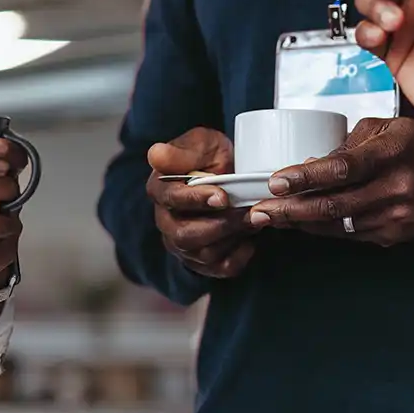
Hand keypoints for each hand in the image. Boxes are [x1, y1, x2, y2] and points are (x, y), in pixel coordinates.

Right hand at [145, 127, 253, 278]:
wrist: (231, 177)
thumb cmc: (213, 158)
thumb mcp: (201, 144)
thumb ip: (181, 151)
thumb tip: (156, 155)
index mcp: (159, 189)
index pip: (169, 199)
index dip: (195, 200)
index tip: (222, 196)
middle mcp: (165, 220)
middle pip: (184, 235)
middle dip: (220, 225)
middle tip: (249, 213)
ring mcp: (181, 244)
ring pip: (204, 253)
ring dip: (234, 238)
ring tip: (257, 220)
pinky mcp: (201, 261)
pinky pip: (220, 268)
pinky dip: (239, 256)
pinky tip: (251, 238)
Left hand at [248, 117, 413, 244]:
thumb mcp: (384, 128)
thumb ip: (346, 143)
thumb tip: (307, 164)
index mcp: (393, 153)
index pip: (343, 168)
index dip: (306, 178)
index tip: (275, 182)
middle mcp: (398, 187)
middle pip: (335, 204)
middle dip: (291, 209)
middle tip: (260, 210)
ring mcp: (399, 216)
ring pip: (339, 224)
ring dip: (301, 223)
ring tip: (271, 218)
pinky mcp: (398, 234)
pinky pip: (351, 235)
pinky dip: (324, 229)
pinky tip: (302, 223)